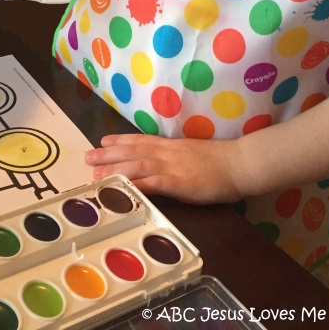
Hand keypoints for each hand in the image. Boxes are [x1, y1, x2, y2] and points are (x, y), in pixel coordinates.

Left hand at [85, 133, 244, 203]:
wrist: (241, 163)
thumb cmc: (222, 161)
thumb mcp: (194, 154)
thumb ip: (177, 156)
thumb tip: (164, 161)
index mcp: (172, 146)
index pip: (141, 140)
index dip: (120, 140)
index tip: (103, 140)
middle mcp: (167, 153)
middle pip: (133, 151)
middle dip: (108, 154)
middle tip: (87, 157)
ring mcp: (172, 167)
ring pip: (137, 165)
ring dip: (115, 169)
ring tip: (95, 173)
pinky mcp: (179, 183)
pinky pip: (153, 184)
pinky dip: (135, 186)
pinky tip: (121, 189)